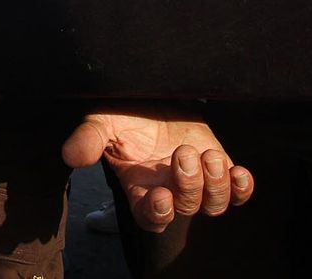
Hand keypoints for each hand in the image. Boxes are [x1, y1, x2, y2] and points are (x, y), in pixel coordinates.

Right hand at [62, 108, 253, 232]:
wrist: (153, 93)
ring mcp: (196, 180)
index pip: (151, 217)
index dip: (159, 213)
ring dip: (216, 185)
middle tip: (182, 154)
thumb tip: (70, 155)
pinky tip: (240, 172)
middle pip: (186, 207)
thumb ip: (88, 139)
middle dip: (189, 185)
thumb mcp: (102, 121)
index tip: (162, 195)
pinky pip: (237, 191)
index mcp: (140, 187)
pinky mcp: (218, 166)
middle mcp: (170, 189)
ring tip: (209, 157)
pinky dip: (242, 188)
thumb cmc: (124, 112)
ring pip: (214, 204)